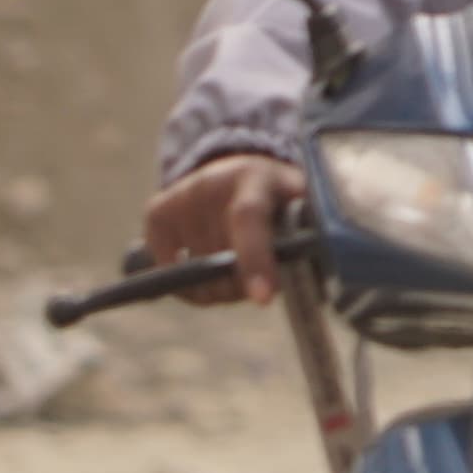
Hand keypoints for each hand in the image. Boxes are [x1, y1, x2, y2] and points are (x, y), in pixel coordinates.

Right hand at [143, 152, 305, 305]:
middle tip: (261, 277)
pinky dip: (192, 286)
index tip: (263, 299)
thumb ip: (308, 237)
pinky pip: (171, 275)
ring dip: (220, 287)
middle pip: (222, 259)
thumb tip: (315, 279)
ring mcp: (180, 196)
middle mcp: (211, 182)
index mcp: (255, 177)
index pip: (248, 218)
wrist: (239, 173)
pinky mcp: (157, 213)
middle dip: (243, 284)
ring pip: (198, 275)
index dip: (254, 260)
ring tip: (235, 264)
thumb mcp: (303, 208)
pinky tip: (208, 267)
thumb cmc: (282, 202)